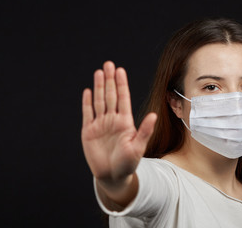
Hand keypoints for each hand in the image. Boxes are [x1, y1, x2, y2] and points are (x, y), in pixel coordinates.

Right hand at [81, 61, 156, 186]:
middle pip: (110, 95)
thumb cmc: (128, 163)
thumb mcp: (138, 147)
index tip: (120, 70)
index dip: (121, 84)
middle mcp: (112, 120)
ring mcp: (100, 124)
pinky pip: (87, 114)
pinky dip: (87, 103)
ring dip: (98, 87)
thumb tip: (154, 115)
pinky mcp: (89, 132)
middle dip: (109, 80)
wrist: (113, 176)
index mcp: (125, 121)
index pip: (123, 98)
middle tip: (108, 64)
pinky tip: (88, 91)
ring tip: (99, 72)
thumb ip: (144, 130)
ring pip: (99, 101)